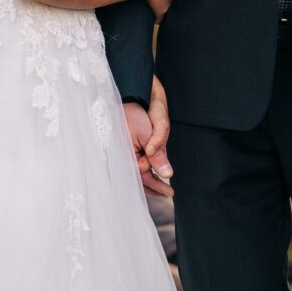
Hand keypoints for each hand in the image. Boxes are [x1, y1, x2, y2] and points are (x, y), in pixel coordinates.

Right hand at [123, 78, 173, 197]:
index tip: (170, 192)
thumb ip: (158, 156)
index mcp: (126, 157)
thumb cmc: (135, 113)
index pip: (143, 178)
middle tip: (167, 193)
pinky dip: (142, 169)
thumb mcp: (149, 134)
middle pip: (138, 178)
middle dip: (153, 186)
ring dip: (148, 179)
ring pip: (136, 172)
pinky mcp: (123, 147)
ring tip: (160, 186)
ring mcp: (122, 153)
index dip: (157, 186)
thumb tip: (167, 175)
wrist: (126, 96)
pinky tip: (149, 171)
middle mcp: (122, 158)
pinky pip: (133, 163)